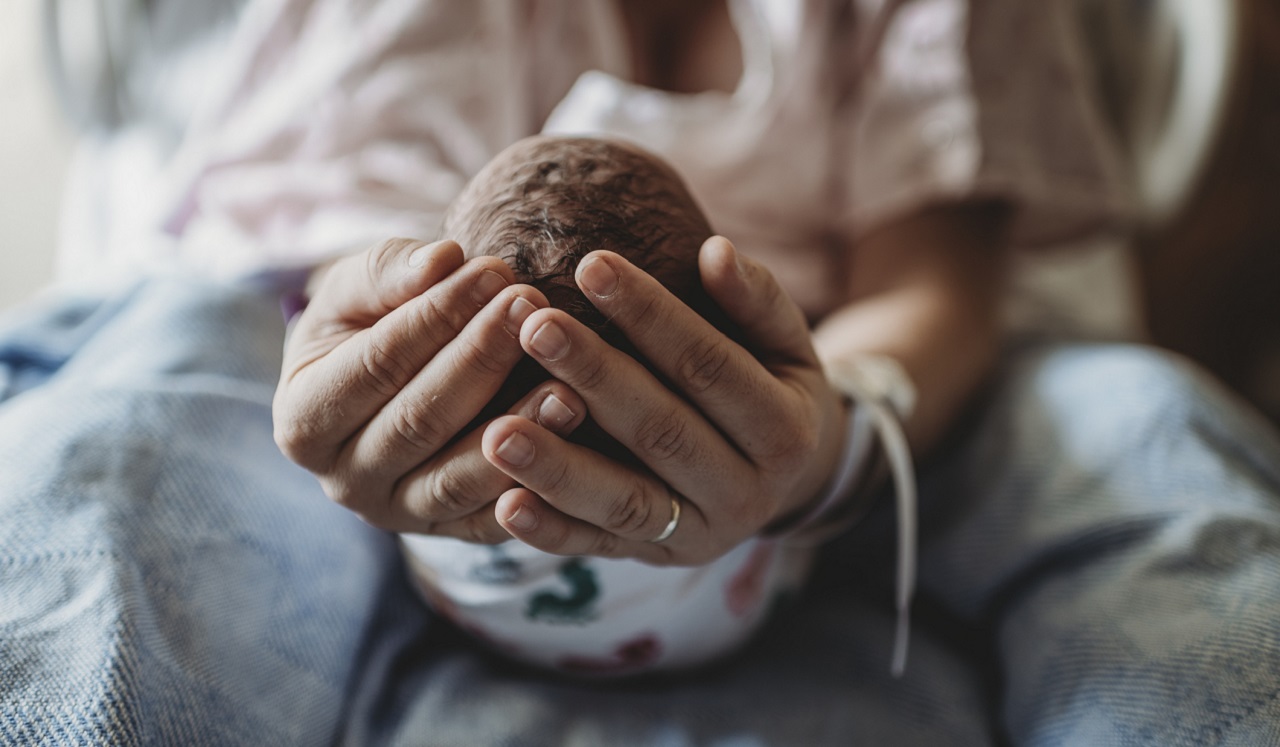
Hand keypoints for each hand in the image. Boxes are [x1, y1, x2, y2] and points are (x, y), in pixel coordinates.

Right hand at [272, 238, 586, 541]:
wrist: (391, 383)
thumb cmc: (372, 322)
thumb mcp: (360, 289)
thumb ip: (392, 270)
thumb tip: (443, 260)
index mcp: (303, 419)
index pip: (375, 364)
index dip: (436, 316)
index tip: (494, 269)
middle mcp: (342, 480)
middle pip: (419, 420)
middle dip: (482, 358)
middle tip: (536, 307)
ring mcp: (397, 516)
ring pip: (459, 478)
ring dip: (518, 427)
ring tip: (569, 380)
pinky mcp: (451, 536)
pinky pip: (495, 522)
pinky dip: (535, 489)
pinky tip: (577, 442)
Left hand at [482, 236, 847, 564]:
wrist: (787, 481)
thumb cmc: (771, 387)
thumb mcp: (785, 345)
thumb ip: (756, 301)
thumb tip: (717, 251)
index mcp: (785, 431)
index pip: (708, 366)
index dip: (651, 316)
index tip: (591, 264)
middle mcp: (747, 493)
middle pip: (662, 432)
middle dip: (594, 377)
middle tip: (533, 328)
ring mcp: (699, 535)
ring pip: (625, 502)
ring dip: (558, 468)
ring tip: (497, 429)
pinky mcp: (654, 559)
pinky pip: (597, 549)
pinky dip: (551, 531)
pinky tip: (503, 504)